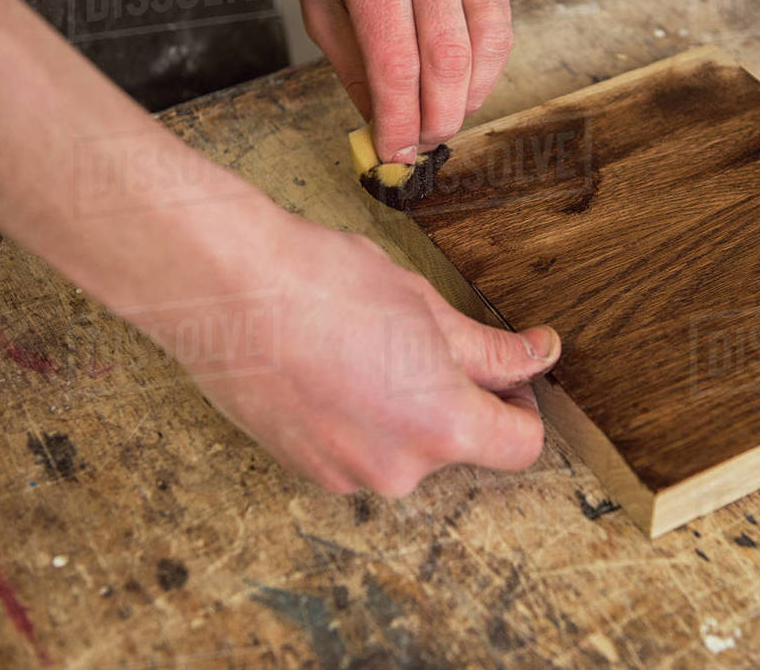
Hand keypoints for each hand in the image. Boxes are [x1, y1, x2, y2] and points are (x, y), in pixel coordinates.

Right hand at [144, 210, 559, 495]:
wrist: (223, 287)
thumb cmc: (323, 284)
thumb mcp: (426, 307)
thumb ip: (489, 350)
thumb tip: (536, 357)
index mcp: (443, 426)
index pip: (520, 446)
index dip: (523, 405)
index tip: (510, 373)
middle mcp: (398, 468)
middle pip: (457, 446)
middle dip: (455, 400)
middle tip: (427, 341)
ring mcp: (344, 475)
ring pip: (403, 449)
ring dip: (403, 410)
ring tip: (368, 348)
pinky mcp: (302, 469)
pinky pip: (355, 451)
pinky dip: (358, 419)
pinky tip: (332, 367)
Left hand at [288, 0, 513, 163]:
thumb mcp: (318, 2)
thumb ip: (354, 68)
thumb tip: (384, 131)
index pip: (394, 62)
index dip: (399, 121)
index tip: (394, 156)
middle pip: (444, 62)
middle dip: (435, 121)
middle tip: (418, 147)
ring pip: (479, 52)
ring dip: (463, 104)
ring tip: (438, 124)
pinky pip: (498, 32)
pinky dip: (484, 75)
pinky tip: (462, 92)